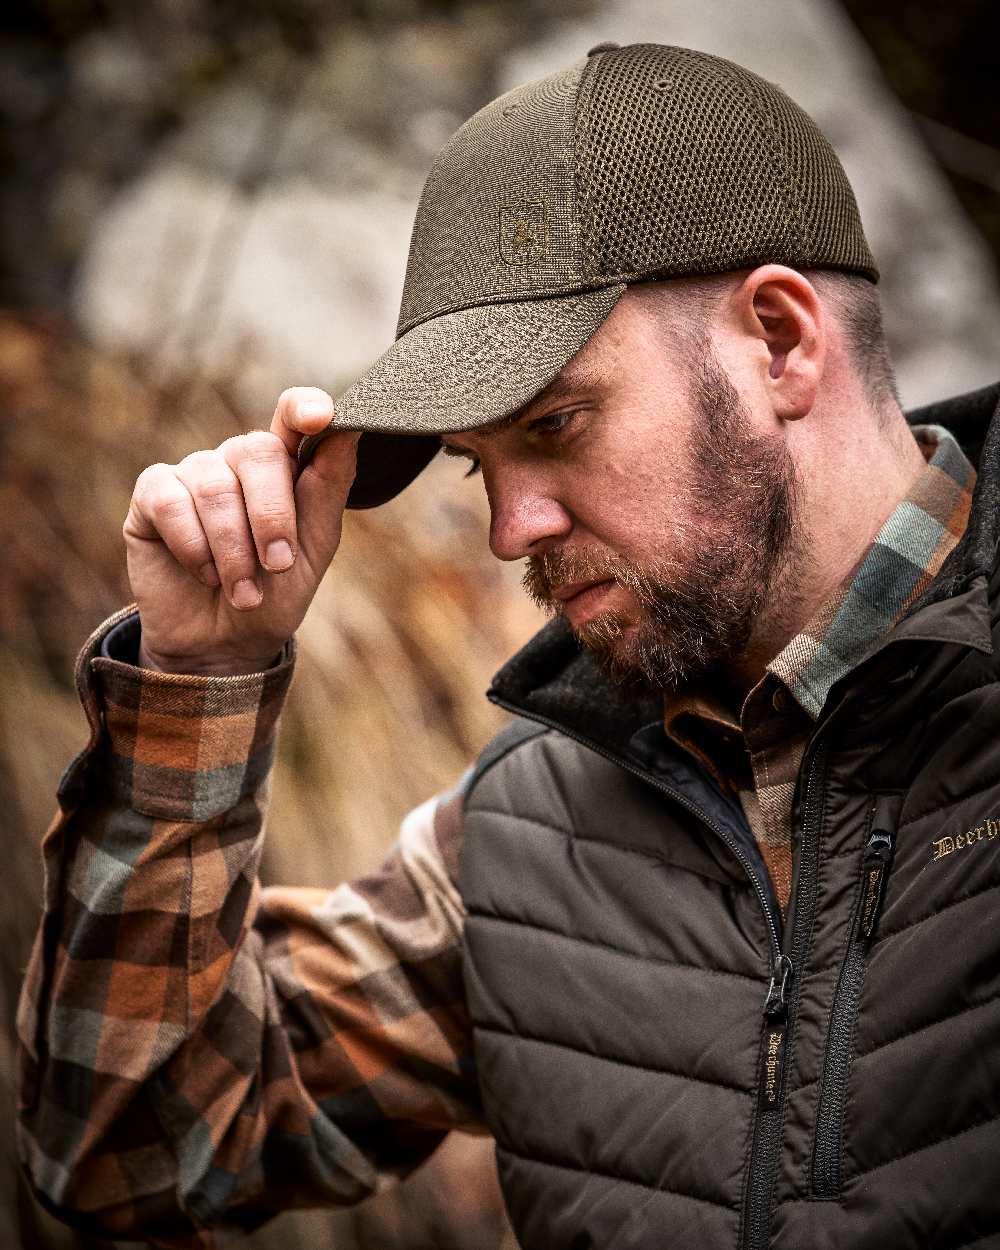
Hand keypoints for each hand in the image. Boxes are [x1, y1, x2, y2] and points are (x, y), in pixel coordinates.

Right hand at [123, 387, 357, 674]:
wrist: (224, 646)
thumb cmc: (275, 595)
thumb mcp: (314, 551)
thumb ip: (327, 491)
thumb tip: (348, 430)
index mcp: (285, 467)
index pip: (293, 415)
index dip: (304, 407)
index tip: (319, 417)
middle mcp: (237, 460)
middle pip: (258, 451)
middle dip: (272, 516)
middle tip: (277, 566)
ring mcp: (194, 473)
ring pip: (214, 486)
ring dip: (233, 549)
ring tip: (243, 591)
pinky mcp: (153, 495)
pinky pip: (171, 502)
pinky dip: (193, 546)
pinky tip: (203, 574)